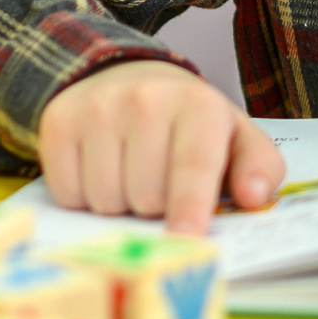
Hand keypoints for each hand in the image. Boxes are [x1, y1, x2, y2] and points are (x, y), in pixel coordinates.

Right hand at [35, 59, 285, 234]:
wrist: (131, 79)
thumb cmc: (191, 125)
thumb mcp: (236, 138)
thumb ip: (259, 168)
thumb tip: (254, 196)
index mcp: (199, 106)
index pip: (193, 165)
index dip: (189, 205)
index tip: (186, 239)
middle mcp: (146, 100)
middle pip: (146, 196)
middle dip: (156, 209)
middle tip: (161, 185)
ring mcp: (98, 107)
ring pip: (105, 200)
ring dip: (120, 206)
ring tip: (132, 176)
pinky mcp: (59, 120)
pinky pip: (67, 193)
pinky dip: (83, 197)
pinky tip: (100, 169)